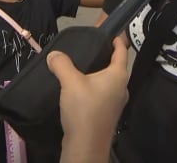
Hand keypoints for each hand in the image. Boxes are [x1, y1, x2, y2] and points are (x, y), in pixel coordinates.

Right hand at [47, 38, 128, 159]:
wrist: (86, 144)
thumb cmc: (84, 108)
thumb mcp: (70, 82)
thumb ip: (62, 64)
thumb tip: (54, 55)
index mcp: (118, 75)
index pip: (122, 51)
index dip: (117, 40)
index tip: (110, 32)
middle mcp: (122, 87)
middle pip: (116, 66)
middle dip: (105, 56)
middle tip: (90, 47)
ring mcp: (116, 102)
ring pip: (108, 81)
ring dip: (98, 73)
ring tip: (81, 66)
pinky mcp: (107, 113)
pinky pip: (102, 93)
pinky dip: (94, 87)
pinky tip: (79, 88)